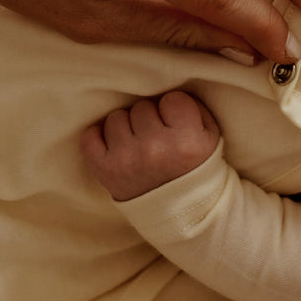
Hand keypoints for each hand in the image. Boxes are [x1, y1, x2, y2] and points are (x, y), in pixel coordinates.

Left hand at [82, 90, 220, 200]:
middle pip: (142, 107)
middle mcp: (155, 149)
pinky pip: (90, 135)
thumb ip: (194, 107)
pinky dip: (99, 138)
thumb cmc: (194, 169)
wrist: (179, 213)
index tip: (176, 126)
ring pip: (117, 118)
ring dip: (127, 128)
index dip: (175, 111)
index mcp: (186, 142)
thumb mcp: (210, 138)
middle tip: (157, 138)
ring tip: (138, 145)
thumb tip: (166, 87)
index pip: (172, 99)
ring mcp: (126, 160)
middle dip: (150, 119)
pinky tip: (116, 147)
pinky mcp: (104, 170)